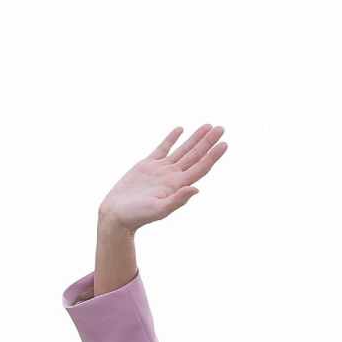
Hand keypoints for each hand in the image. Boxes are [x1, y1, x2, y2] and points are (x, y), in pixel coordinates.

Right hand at [98, 125, 227, 233]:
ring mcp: (161, 170)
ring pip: (183, 150)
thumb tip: (196, 189)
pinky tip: (180, 129)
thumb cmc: (137, 216)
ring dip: (195, 138)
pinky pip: (163, 148)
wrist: (116, 215)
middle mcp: (173, 176)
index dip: (213, 155)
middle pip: (195, 155)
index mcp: (178, 185)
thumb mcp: (158, 209)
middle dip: (208, 142)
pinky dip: (172, 138)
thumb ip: (177, 200)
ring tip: (208, 126)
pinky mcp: (147, 165)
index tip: (224, 143)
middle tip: (221, 128)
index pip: (201, 167)